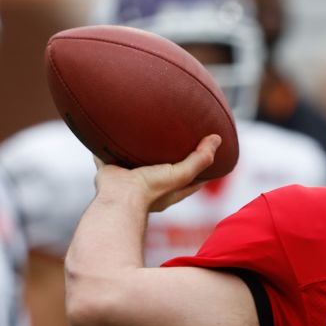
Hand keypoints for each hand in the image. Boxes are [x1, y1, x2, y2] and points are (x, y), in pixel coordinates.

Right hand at [93, 134, 220, 212]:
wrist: (119, 197)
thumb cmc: (152, 190)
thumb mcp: (182, 175)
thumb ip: (200, 159)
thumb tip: (217, 139)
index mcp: (169, 189)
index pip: (190, 177)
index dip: (199, 165)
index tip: (206, 149)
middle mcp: (150, 184)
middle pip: (162, 166)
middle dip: (167, 154)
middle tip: (174, 134)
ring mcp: (129, 178)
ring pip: (135, 159)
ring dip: (138, 148)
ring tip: (142, 128)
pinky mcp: (111, 170)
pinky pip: (109, 155)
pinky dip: (108, 145)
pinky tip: (110, 130)